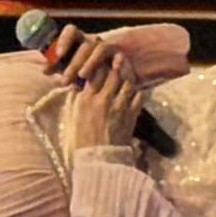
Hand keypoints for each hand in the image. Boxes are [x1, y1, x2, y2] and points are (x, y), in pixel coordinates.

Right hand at [41, 27, 145, 150]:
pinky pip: (138, 95)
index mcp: (86, 100)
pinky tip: (135, 88)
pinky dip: (137, 90)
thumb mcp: (76, 115)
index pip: (94, 72)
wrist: (99, 160)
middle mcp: (103, 100)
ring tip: (127, 69)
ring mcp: (119, 107)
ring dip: (127, 75)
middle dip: (115, 63)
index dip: (99, 62)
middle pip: (112, 73)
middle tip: (118, 56)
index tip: (101, 57)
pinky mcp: (131, 115)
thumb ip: (81, 97)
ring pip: (127, 82)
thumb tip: (83, 83)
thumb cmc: (83, 139)